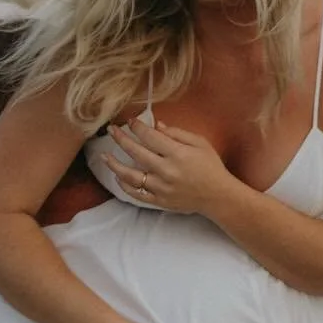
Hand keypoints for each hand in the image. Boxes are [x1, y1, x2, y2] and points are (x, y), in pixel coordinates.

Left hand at [102, 118, 235, 215]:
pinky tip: (118, 178)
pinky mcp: (159, 201)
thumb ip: (177, 133)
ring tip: (104, 156)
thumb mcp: (200, 143)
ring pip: (131, 176)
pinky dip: (125, 186)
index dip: (137, 127)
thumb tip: (157, 126)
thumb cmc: (211, 166)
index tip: (130, 121)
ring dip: (115, 165)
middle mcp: (166, 171)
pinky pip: (137, 194)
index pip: (150, 137)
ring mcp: (161, 188)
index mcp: (177, 154)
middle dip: (121, 139)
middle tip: (111, 130)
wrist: (218, 196)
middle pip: (136, 153)